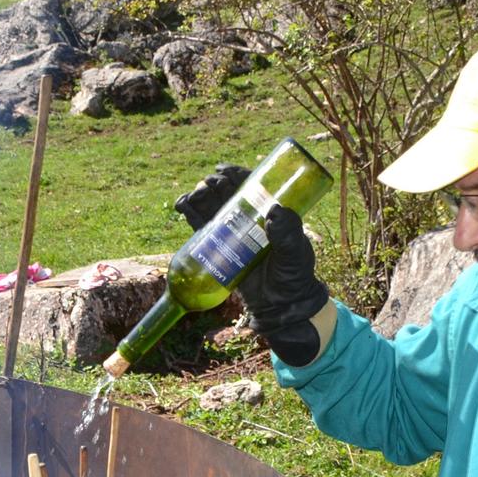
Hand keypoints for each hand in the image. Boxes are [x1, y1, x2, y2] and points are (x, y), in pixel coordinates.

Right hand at [173, 164, 330, 365]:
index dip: (237, 174)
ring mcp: (232, 233)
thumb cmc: (293, 277)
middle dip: (216, 184)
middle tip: (210, 183)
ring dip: (201, 196)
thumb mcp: (295, 252)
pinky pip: (201, 228)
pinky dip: (190, 214)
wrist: (280, 306)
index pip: (252, 186)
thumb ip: (287, 233)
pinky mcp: (218, 248)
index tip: (225, 170)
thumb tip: (274, 210)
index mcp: (269, 213)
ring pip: (212, 207)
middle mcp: (249, 219)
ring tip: (196, 193)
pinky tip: (182, 205)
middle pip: (228, 194)